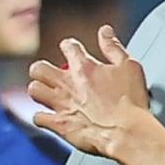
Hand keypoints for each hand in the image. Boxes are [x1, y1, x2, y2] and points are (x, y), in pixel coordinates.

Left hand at [28, 25, 148, 157]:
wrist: (127, 133)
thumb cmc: (131, 103)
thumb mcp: (130, 67)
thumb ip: (114, 47)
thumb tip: (105, 31)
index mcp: (84, 67)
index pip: (68, 46)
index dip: (70, 47)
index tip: (73, 52)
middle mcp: (67, 83)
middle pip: (39, 68)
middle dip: (44, 70)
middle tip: (53, 76)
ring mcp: (61, 104)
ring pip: (34, 90)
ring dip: (40, 91)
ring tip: (49, 95)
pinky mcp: (59, 124)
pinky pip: (38, 118)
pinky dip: (43, 118)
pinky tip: (50, 118)